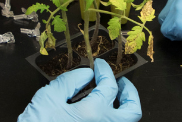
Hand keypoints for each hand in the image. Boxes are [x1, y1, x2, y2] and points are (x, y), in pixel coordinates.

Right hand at [18, 59, 141, 121]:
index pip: (109, 86)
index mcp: (94, 113)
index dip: (106, 72)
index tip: (100, 66)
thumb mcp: (49, 98)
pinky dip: (112, 117)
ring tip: (113, 96)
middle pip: (132, 110)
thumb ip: (71, 82)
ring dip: (123, 107)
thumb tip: (87, 74)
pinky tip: (100, 110)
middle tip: (120, 82)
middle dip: (130, 93)